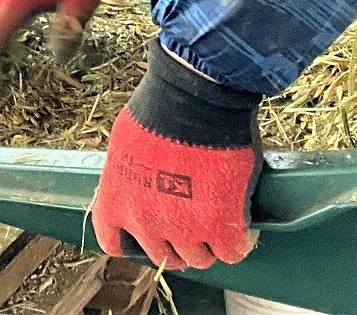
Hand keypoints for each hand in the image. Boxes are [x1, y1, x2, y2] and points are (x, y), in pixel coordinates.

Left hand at [91, 39, 261, 269]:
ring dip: (209, 242)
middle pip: (165, 255)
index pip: (115, 242)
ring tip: (219, 218)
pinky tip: (241, 221)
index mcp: (116, 201)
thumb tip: (144, 183)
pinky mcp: (221, 226)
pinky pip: (232, 252)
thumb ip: (132, 176)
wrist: (194, 98)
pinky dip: (239, 240)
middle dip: (179, 241)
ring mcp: (183, 229)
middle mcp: (144, 223)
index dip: (135, 240)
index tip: (150, 230)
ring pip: (199, 258)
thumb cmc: (160, 108)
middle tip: (193, 221)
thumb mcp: (127, 146)